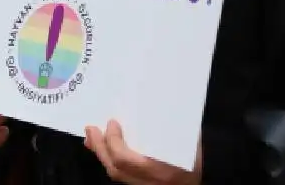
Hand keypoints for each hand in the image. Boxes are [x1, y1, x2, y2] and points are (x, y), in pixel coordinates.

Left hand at [86, 121, 200, 184]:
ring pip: (114, 173)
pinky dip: (108, 160)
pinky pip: (119, 174)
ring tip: (91, 137)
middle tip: (91, 128)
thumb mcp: (190, 147)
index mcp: (160, 171)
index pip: (125, 159)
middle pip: (115, 167)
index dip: (114, 141)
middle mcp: (148, 182)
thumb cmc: (192, 165)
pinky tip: (102, 150)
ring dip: (101, 153)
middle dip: (100, 147)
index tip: (112, 123)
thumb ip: (175, 130)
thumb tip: (160, 106)